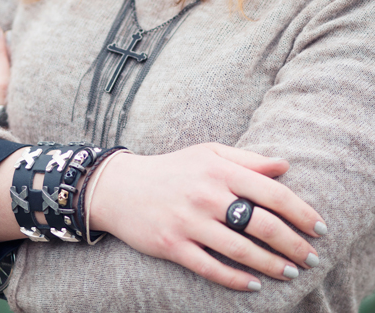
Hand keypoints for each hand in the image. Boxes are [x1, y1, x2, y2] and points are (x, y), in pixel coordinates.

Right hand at [90, 144, 325, 290]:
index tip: (319, 228)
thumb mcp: (207, 154)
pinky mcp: (172, 245)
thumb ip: (246, 159)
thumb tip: (284, 165)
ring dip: (272, 265)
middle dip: (294, 245)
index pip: (272, 193)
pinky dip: (236, 279)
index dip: (302, 213)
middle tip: (310, 257)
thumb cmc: (171, 169)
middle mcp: (205, 195)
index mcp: (218, 170)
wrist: (120, 187)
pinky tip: (253, 285)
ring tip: (290, 272)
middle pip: (262, 225)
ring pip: (241, 250)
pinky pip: (210, 267)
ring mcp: (188, 222)